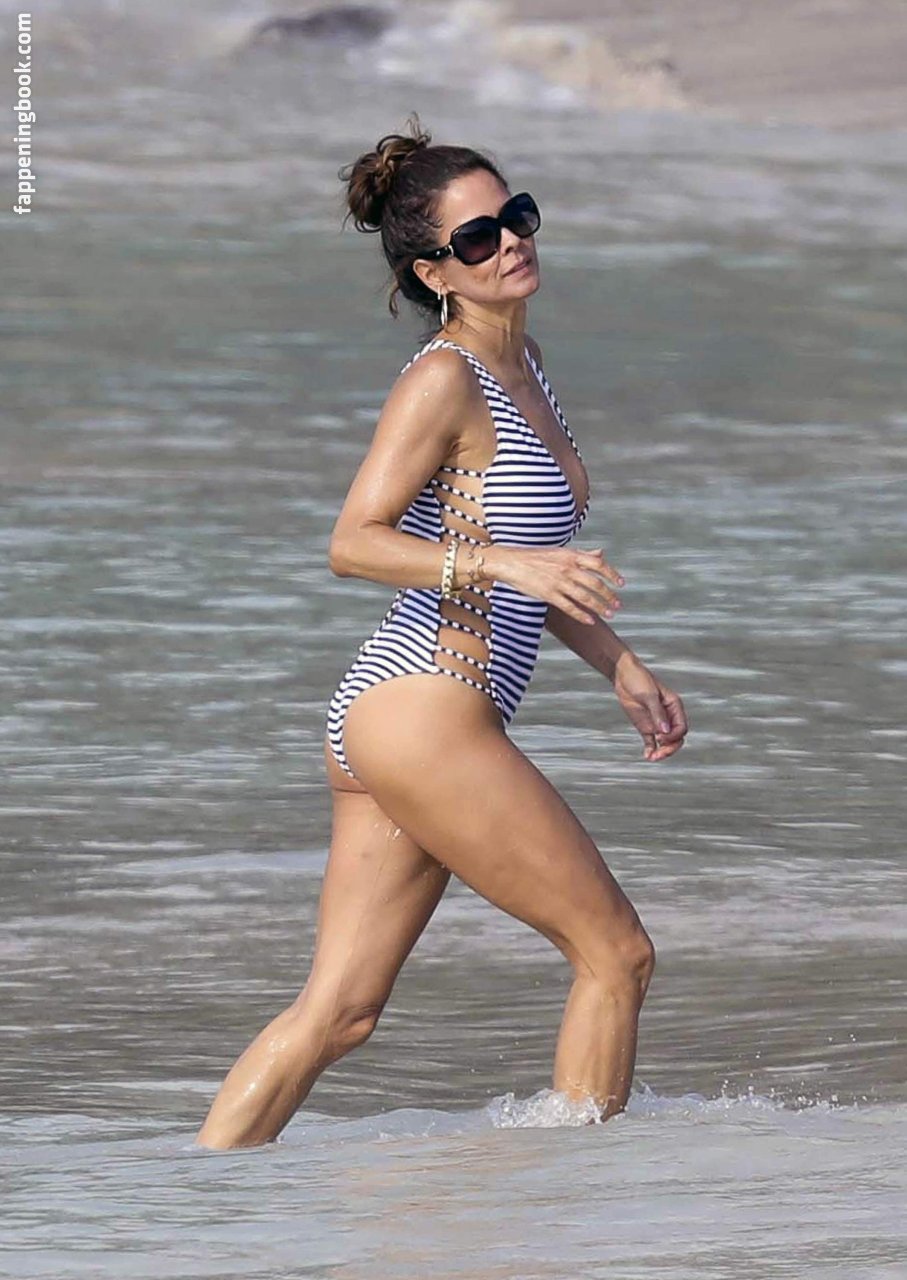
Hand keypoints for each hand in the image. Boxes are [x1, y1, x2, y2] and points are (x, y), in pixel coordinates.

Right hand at [487, 545, 623, 622]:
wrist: (512, 562)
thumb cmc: (536, 556)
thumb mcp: (561, 551)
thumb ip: (582, 554)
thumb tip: (601, 553)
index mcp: (571, 555)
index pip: (598, 564)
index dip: (612, 574)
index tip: (621, 584)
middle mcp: (567, 568)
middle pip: (595, 583)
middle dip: (608, 595)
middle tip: (618, 604)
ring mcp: (558, 582)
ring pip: (585, 597)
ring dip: (599, 607)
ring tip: (609, 614)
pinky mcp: (549, 594)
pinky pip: (569, 607)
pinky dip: (581, 615)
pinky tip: (590, 620)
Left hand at [613, 651, 687, 761]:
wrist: (623, 675)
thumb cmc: (639, 680)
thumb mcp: (648, 696)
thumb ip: (657, 713)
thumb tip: (665, 731)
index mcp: (674, 707)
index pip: (681, 728)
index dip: (673, 736)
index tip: (660, 736)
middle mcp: (668, 717)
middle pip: (676, 738)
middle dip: (669, 748)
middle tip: (658, 755)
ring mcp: (657, 723)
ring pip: (665, 742)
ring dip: (661, 751)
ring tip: (652, 758)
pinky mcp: (646, 726)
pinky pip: (651, 741)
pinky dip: (651, 749)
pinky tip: (647, 756)